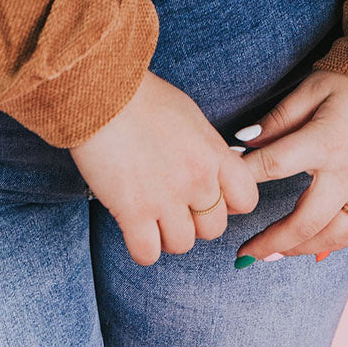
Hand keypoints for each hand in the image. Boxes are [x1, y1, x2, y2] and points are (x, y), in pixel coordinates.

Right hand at [68, 69, 260, 266]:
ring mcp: (165, 198)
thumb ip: (206, 148)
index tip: (209, 196)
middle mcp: (196, 178)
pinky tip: (133, 226)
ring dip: (166, 235)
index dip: (228, 203)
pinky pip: (148, 254)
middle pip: (214, 228)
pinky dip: (141, 246)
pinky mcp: (132, 212)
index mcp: (212, 152)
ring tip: (150, 213)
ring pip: (182, 245)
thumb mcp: (189, 116)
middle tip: (173, 204)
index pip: (246, 199)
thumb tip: (213, 172)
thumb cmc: (141, 98)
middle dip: (195, 221)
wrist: (101, 92)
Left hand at [234, 70, 347, 264]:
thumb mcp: (314, 87)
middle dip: (270, 241)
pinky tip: (310, 247)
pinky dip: (329, 245)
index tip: (223, 190)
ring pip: (330, 237)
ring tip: (272, 254)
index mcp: (325, 142)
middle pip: (303, 221)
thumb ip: (279, 119)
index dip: (245, 178)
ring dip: (298, 250)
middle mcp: (347, 174)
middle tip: (244, 251)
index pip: (274, 166)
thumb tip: (244, 142)